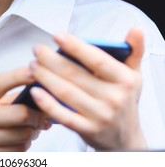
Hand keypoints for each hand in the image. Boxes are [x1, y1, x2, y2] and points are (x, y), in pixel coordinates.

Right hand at [0, 68, 50, 151]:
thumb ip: (5, 99)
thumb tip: (37, 94)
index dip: (18, 76)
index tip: (34, 70)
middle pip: (21, 113)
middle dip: (38, 115)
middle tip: (42, 116)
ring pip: (25, 134)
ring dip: (33, 132)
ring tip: (28, 130)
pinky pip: (20, 150)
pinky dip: (25, 145)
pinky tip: (18, 142)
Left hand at [29, 27, 146, 149]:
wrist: (125, 137)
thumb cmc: (123, 99)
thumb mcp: (133, 75)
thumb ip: (134, 51)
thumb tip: (135, 29)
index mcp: (124, 80)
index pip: (97, 60)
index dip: (75, 47)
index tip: (57, 35)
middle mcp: (113, 98)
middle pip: (75, 75)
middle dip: (51, 60)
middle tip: (37, 49)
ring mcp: (99, 115)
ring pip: (66, 93)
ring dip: (45, 77)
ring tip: (32, 65)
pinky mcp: (87, 130)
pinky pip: (63, 116)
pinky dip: (47, 103)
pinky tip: (34, 91)